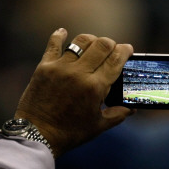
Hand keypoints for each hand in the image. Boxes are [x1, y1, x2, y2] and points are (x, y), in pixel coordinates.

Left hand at [14, 28, 134, 157]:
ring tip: (93, 45)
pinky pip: (54, 44)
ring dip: (92, 40)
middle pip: (102, 45)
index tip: (128, 50)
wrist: (37, 135)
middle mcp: (79, 73)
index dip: (125, 51)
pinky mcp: (44, 67)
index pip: (116, 60)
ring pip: (81, 41)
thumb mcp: (98, 126)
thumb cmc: (70, 132)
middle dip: (111, 44)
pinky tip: (63, 32)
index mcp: (95, 88)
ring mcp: (60, 68)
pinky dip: (59, 36)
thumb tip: (132, 108)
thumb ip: (118, 115)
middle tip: (112, 49)